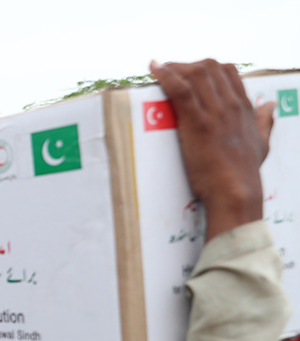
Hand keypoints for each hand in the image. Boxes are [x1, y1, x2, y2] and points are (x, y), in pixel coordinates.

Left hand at [150, 59, 273, 240]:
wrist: (237, 191)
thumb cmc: (245, 172)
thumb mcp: (262, 143)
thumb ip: (264, 122)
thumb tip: (270, 105)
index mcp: (244, 108)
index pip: (228, 72)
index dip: (207, 67)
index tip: (189, 72)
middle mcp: (231, 105)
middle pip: (210, 67)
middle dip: (188, 65)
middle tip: (170, 72)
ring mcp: (215, 112)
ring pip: (196, 73)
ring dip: (174, 67)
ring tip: (158, 70)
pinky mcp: (197, 123)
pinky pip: (181, 90)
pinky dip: (165, 75)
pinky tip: (154, 68)